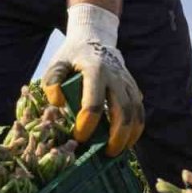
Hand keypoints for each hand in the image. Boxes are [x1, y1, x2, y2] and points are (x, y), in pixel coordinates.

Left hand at [43, 4, 143, 155]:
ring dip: (129, 135)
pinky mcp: (134, 87)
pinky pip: (140, 110)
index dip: (87, 124)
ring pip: (135, 112)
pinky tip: (127, 141)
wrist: (95, 39)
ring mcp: (127, 82)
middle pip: (122, 111)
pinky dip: (136, 128)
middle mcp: (116, 76)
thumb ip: (52, 82)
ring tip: (117, 152)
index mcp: (95, 70)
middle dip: (116, 136)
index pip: (94, 103)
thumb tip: (58, 103)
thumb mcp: (57, 63)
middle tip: (106, 153)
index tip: (79, 136)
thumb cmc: (72, 56)